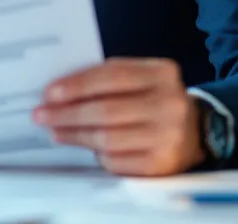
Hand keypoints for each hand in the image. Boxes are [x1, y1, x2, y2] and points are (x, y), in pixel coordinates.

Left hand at [34, 57, 204, 175]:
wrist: (196, 131)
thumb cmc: (154, 100)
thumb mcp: (141, 79)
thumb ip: (107, 78)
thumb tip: (58, 92)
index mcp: (162, 73)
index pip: (111, 76)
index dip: (76, 85)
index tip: (49, 93)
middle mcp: (170, 103)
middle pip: (106, 110)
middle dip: (67, 113)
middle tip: (41, 114)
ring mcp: (169, 136)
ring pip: (107, 138)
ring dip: (75, 135)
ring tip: (54, 131)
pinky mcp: (162, 164)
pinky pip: (117, 161)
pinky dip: (97, 155)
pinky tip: (84, 147)